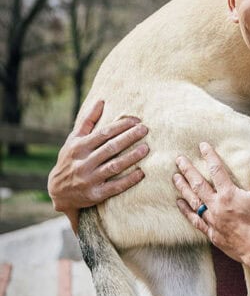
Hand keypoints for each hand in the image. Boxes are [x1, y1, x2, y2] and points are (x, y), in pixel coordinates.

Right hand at [48, 99, 148, 230]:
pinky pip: (114, 187)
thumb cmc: (70, 160)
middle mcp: (83, 163)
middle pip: (110, 148)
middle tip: (145, 130)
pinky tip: (141, 173)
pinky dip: (128, 180)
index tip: (136, 120)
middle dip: (129, 138)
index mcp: (79, 147)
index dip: (120, 126)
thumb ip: (88, 121)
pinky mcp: (95, 195)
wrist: (57, 192)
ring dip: (131, 157)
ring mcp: (89, 180)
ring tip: (146, 148)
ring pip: (113, 166)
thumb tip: (101, 101)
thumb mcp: (73, 140)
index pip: (103, 134)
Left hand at [174, 142, 249, 260]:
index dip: (210, 156)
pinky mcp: (212, 233)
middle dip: (188, 170)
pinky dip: (186, 211)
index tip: (202, 146)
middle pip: (199, 184)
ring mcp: (212, 220)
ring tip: (175, 177)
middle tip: (179, 159)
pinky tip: (179, 203)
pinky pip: (195, 220)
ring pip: (193, 201)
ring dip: (183, 188)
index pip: (217, 170)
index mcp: (229, 194)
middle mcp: (216, 205)